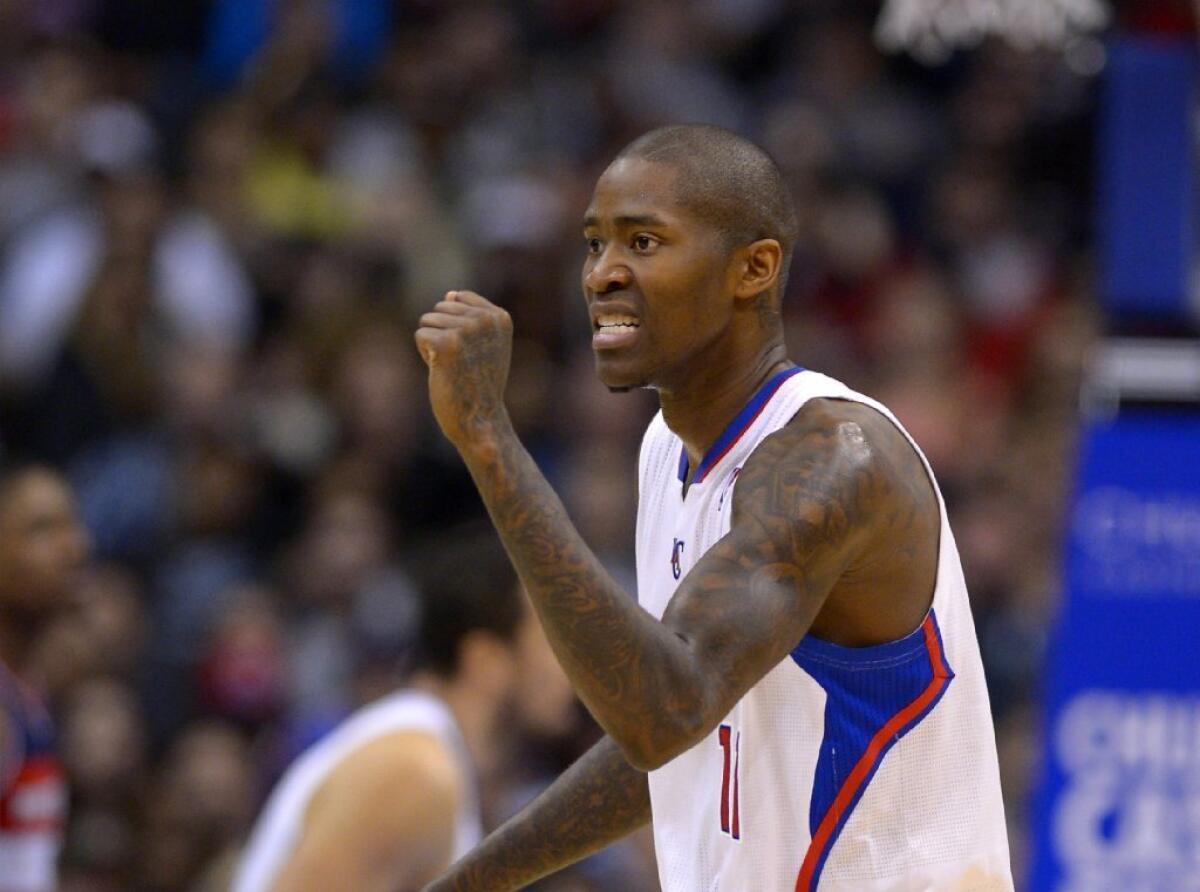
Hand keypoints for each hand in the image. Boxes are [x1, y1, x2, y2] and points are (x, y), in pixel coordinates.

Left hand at [415, 290, 513, 448]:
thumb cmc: (479, 382)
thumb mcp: (484, 344)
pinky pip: (420, 335)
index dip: (455, 323)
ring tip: (452, 366)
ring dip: (433, 344)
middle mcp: (486, 320)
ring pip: (427, 320)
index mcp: (500, 317)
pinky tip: (442, 370)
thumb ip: (471, 316)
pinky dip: (425, 354)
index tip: (471, 350)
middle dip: (442, 332)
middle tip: (460, 361)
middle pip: (440, 308)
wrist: (480, 419)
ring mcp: (467, 331)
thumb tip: (450, 293)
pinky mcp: (446, 343)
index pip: (458, 298)